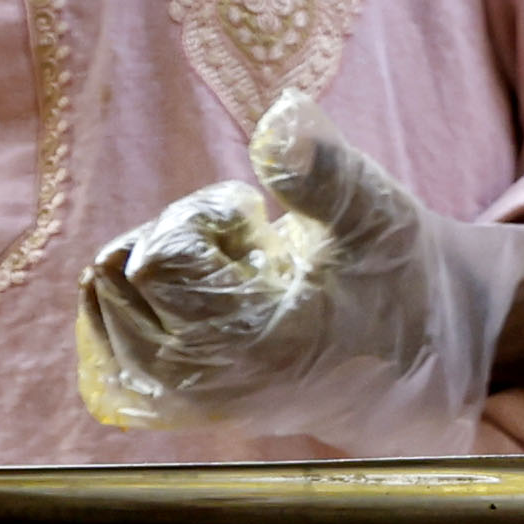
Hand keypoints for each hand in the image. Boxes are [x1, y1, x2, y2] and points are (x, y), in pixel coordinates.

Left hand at [75, 93, 523, 450]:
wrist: (420, 359)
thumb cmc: (397, 281)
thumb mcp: (377, 216)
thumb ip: (324, 170)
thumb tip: (279, 117)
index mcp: (257, 342)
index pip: (161, 260)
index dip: (201, 216)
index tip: (258, 214)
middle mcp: (211, 382)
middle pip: (117, 279)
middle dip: (170, 238)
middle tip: (240, 243)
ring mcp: (191, 401)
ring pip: (102, 312)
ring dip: (149, 271)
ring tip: (220, 269)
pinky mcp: (181, 406)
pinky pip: (110, 350)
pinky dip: (129, 307)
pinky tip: (182, 291)